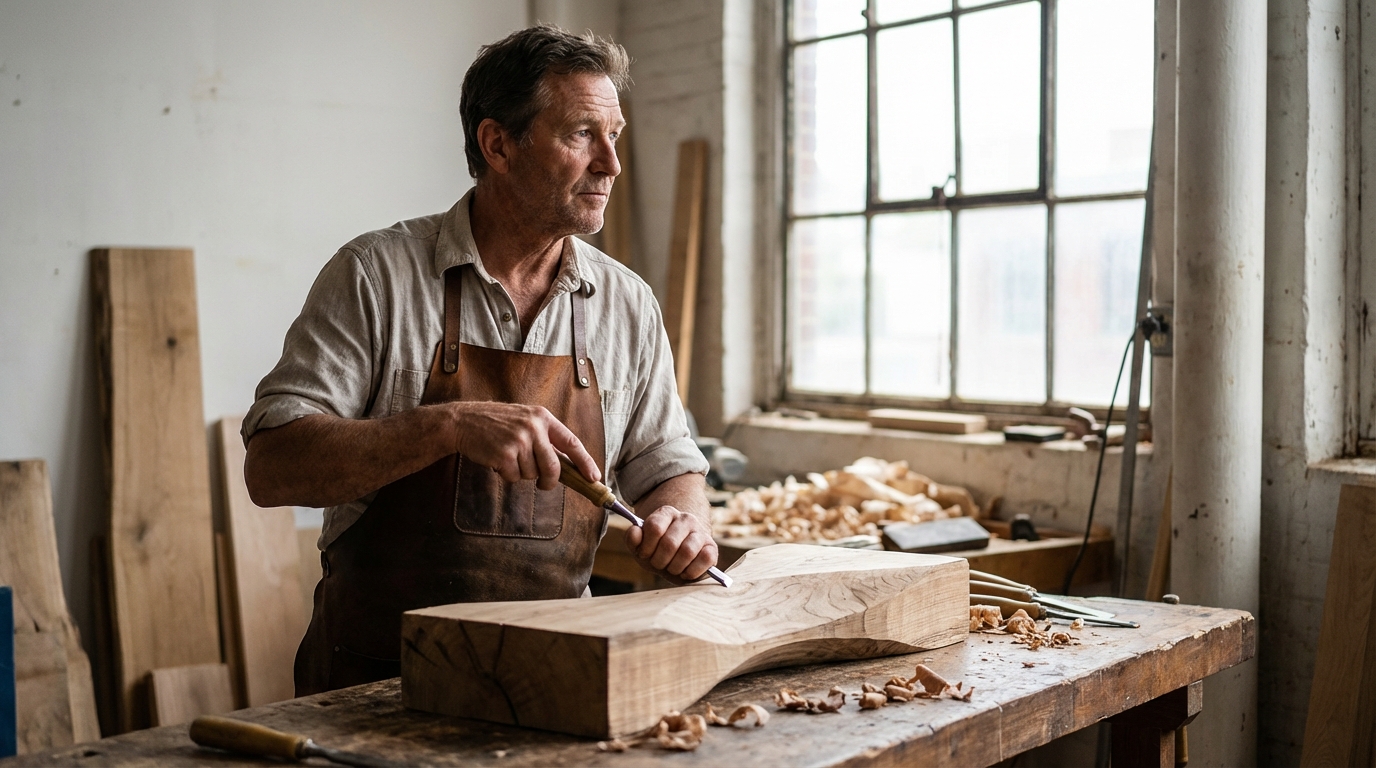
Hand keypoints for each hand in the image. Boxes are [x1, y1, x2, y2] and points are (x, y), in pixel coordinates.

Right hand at [447, 402, 598, 489]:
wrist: (464, 421)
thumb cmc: (497, 424)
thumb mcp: (525, 420)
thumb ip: (545, 438)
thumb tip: (568, 468)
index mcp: (543, 417)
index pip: (572, 442)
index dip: (585, 462)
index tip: (594, 477)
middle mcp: (534, 427)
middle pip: (553, 467)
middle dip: (550, 481)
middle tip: (543, 484)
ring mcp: (519, 440)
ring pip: (532, 474)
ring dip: (521, 473)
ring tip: (509, 457)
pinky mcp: (504, 454)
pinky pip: (514, 477)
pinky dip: (507, 475)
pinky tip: (498, 461)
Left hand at [626, 505, 717, 582]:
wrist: (676, 560)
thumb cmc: (657, 552)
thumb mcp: (640, 547)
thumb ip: (632, 539)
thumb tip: (635, 530)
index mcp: (666, 513)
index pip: (654, 527)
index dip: (646, 547)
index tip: (645, 554)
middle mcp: (686, 519)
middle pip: (669, 543)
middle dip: (660, 561)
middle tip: (659, 564)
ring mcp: (701, 532)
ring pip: (687, 551)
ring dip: (675, 567)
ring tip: (672, 568)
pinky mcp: (712, 547)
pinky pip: (705, 559)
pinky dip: (691, 572)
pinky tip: (685, 572)